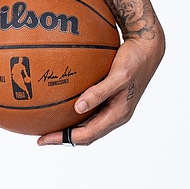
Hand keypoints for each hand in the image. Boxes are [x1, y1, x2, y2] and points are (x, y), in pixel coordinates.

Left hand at [37, 30, 164, 145]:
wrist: (148, 49)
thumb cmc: (134, 61)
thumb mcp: (118, 76)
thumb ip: (99, 93)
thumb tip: (78, 108)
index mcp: (118, 114)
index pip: (87, 135)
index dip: (64, 139)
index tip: (43, 139)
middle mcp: (116, 115)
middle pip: (87, 134)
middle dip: (64, 137)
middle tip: (41, 137)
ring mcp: (114, 108)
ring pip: (88, 125)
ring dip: (70, 128)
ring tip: (50, 126)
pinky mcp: (111, 99)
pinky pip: (91, 111)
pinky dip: (76, 114)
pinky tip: (63, 106)